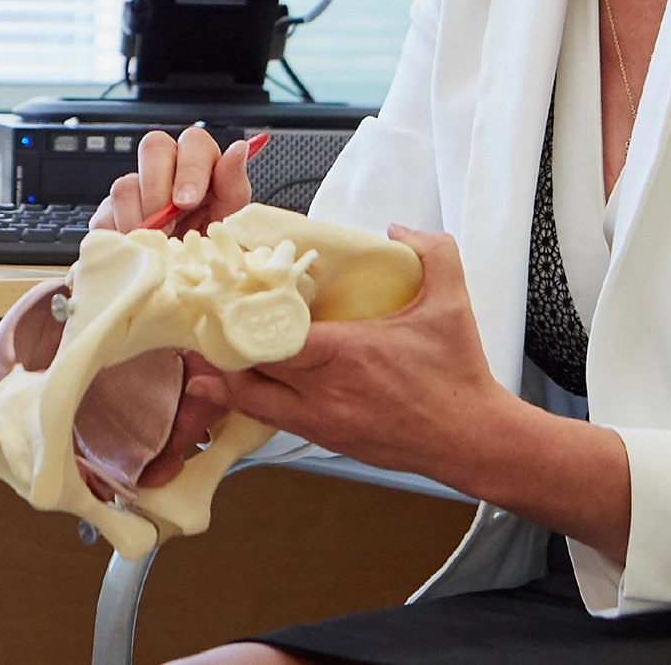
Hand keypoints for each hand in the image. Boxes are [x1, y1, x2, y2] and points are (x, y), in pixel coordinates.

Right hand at [91, 127, 251, 237]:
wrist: (187, 285)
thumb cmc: (212, 249)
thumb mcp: (232, 223)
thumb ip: (234, 184)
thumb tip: (238, 149)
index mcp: (202, 167)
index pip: (193, 141)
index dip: (189, 168)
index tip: (187, 202)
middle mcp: (168, 171)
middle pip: (153, 146)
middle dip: (157, 187)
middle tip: (167, 223)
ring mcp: (137, 190)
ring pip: (124, 184)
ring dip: (139, 219)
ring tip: (155, 245)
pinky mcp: (112, 214)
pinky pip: (103, 215)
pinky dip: (118, 235)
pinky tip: (136, 249)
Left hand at [181, 227, 514, 483]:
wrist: (473, 440)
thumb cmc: (459, 375)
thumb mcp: (452, 302)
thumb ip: (431, 251)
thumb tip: (395, 229)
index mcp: (348, 354)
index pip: (275, 339)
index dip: (241, 322)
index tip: (220, 302)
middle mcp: (326, 392)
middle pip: (251, 373)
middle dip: (221, 351)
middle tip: (196, 328)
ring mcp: (324, 421)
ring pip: (254, 404)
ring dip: (227, 383)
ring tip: (199, 361)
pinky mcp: (328, 439)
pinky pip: (275, 421)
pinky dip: (251, 405)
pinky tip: (234, 391)